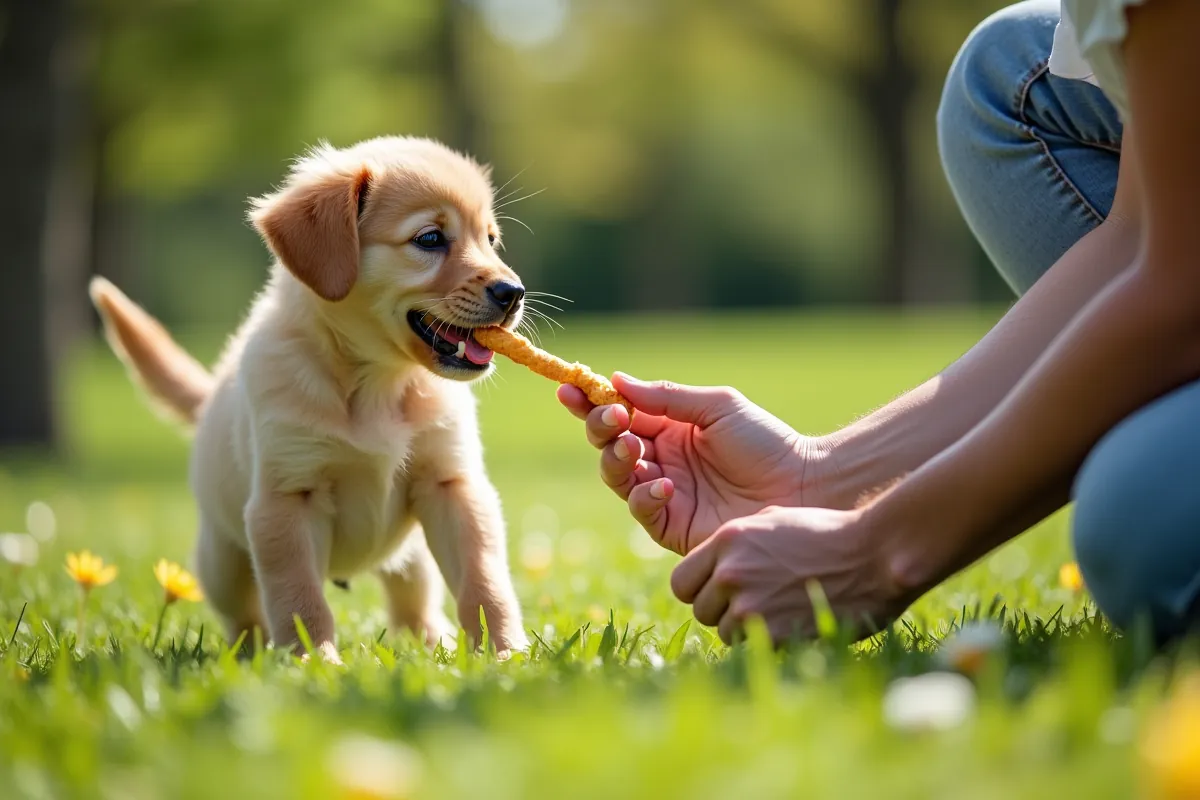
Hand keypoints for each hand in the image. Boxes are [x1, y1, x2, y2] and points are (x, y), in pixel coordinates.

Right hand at [558, 374, 826, 554]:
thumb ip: (668, 397)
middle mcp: (660, 459)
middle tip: (613, 417)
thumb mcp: (717, 407)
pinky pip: (641, 509)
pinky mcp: (672, 525)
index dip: (590, 401)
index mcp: (669, 427)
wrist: (802, 488)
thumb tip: (616, 380)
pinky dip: (644, 494)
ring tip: (637, 447)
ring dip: (616, 458)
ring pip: (615, 475)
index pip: (619, 412)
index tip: (568, 389)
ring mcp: (663, 492)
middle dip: (600, 427)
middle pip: (608, 443)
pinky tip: (664, 484)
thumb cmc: (767, 442)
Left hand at [670, 505, 906, 645]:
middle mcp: (730, 571)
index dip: (699, 590)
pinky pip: (750, 648)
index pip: (681, 582)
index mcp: (727, 540)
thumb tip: (710, 569)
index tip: (720, 592)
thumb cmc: (829, 534)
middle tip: (757, 603)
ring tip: (780, 611)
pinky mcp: (770, 631)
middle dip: (722, 611)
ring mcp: (748, 602)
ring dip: (746, 629)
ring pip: (723, 632)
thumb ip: (736, 545)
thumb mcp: (772, 523)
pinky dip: (767, 642)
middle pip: (700, 610)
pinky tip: (793, 623)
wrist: (874, 554)